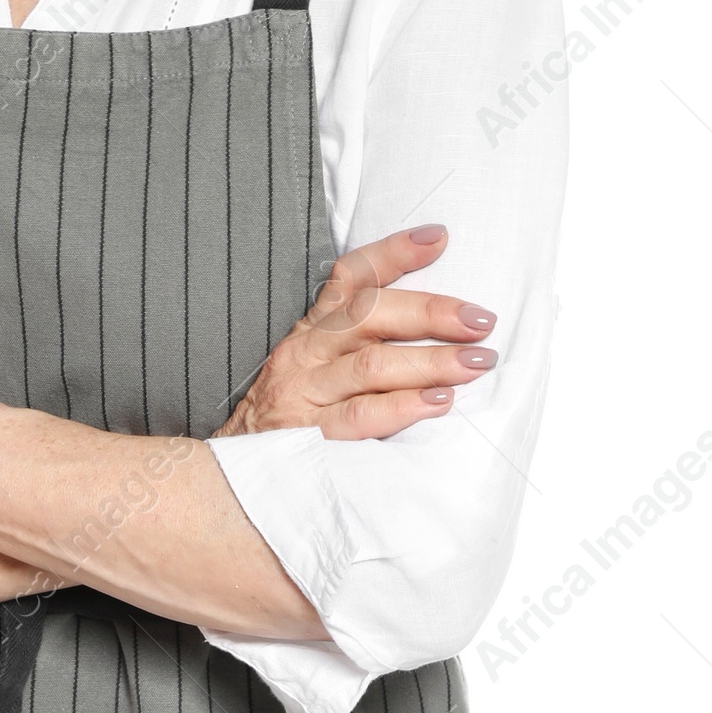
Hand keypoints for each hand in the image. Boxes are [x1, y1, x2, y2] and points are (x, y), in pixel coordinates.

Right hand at [217, 225, 496, 440]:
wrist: (230, 476)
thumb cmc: (289, 416)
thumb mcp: (313, 366)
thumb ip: (358, 342)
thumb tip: (436, 322)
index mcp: (311, 330)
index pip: (351, 278)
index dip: (393, 253)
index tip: (438, 237)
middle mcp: (306, 352)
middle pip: (370, 316)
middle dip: (431, 312)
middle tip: (481, 320)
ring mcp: (304, 393)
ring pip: (372, 364)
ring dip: (431, 361)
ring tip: (476, 361)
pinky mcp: (307, 436)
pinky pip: (359, 416)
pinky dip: (402, 407)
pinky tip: (438, 403)